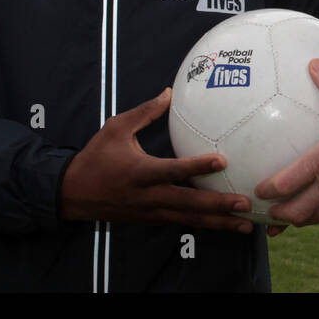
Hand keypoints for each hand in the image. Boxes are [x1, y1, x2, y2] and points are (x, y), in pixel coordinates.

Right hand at [60, 87, 253, 233]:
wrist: (72, 194)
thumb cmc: (96, 157)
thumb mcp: (116, 128)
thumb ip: (145, 112)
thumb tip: (169, 92)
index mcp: (140, 172)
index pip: (173, 170)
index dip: (197, 166)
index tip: (222, 160)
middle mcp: (148, 196)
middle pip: (188, 203)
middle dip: (218, 206)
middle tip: (245, 203)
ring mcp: (151, 212)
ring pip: (189, 219)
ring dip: (219, 222)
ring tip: (246, 224)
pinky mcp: (151, 220)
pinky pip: (181, 223)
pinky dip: (204, 225)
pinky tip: (225, 226)